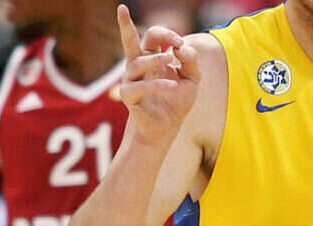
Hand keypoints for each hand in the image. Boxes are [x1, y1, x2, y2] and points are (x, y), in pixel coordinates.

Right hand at [118, 4, 199, 143]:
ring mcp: (131, 81)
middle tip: (121, 8)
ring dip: (155, 58)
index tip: (180, 43)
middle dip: (124, 24)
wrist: (168, 127)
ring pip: (137, 63)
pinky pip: (140, 87)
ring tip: (170, 58)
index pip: (153, 35)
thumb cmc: (177, 100)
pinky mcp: (130, 97)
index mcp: (151, 57)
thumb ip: (191, 61)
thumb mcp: (192, 79)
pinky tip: (173, 85)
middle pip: (129, 41)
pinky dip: (157, 85)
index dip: (167, 34)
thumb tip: (180, 48)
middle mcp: (137, 66)